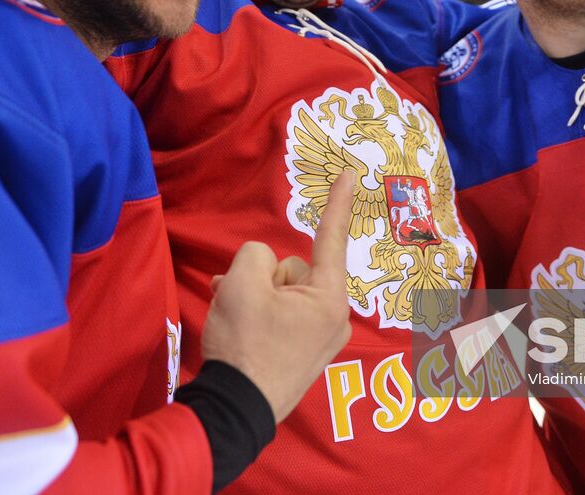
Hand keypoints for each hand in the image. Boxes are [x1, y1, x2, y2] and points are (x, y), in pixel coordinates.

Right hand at [201, 169, 355, 422]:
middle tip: (240, 302)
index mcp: (328, 298)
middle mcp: (334, 316)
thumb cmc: (243, 346)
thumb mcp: (241, 285)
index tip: (352, 173)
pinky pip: (285, 315)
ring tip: (232, 316)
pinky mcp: (307, 353)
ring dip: (256, 296)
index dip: (338, 202)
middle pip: (294, 269)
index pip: (330, 238)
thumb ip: (256, 255)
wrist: (235, 411)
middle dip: (263, 278)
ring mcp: (322, 338)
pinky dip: (261, 314)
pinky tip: (236, 323)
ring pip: (284, 292)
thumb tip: (263, 264)